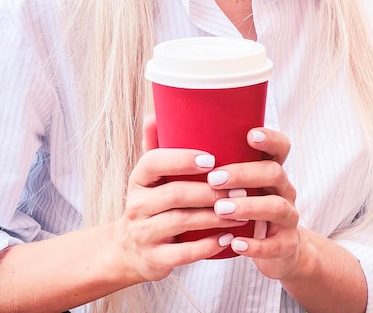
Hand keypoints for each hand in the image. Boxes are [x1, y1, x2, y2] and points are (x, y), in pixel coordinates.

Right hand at [115, 116, 244, 283]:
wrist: (130, 251)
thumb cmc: (151, 204)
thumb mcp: (148, 177)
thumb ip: (156, 147)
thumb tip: (155, 112)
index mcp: (137, 180)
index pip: (153, 162)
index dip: (181, 159)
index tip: (211, 158)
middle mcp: (137, 205)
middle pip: (174, 194)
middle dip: (210, 190)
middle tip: (240, 188)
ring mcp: (144, 234)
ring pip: (182, 222)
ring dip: (216, 216)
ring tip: (242, 212)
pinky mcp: (155, 259)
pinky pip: (184, 253)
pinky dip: (208, 245)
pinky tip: (229, 238)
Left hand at [209, 128, 299, 279]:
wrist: (275, 250)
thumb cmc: (244, 208)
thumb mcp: (237, 186)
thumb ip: (211, 163)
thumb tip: (158, 125)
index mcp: (271, 171)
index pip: (280, 147)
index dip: (269, 139)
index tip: (249, 135)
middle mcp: (283, 190)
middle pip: (274, 172)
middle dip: (244, 174)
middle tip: (214, 179)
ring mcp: (287, 217)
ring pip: (276, 206)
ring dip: (248, 206)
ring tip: (220, 209)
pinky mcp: (286, 244)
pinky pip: (275, 244)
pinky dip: (256, 245)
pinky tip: (235, 244)